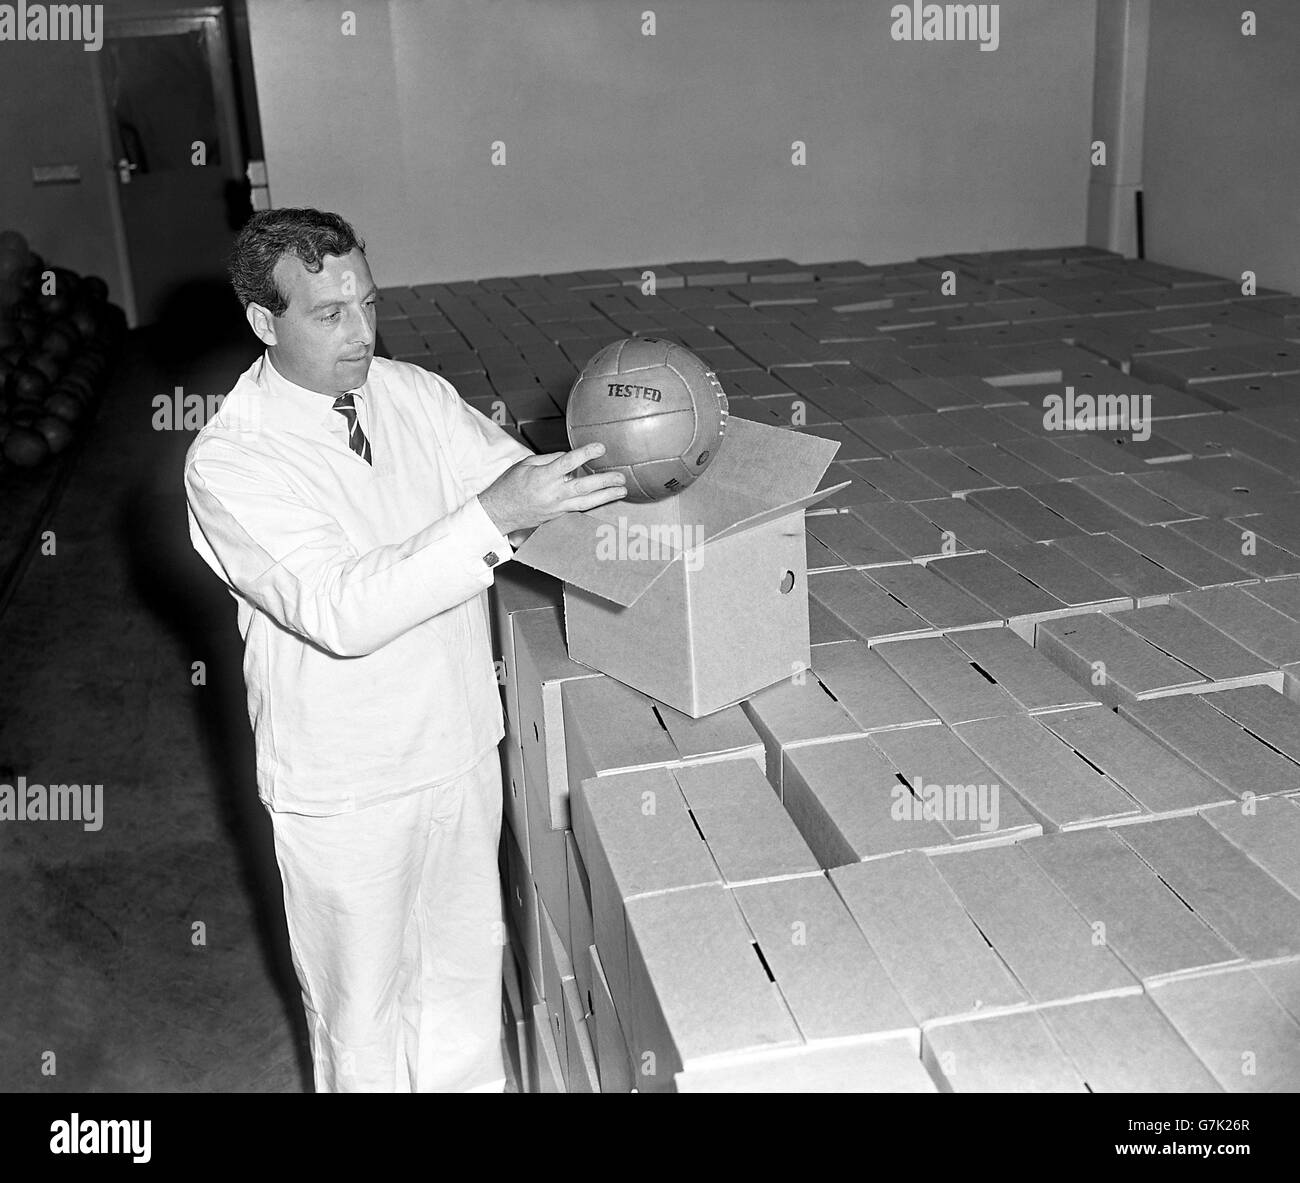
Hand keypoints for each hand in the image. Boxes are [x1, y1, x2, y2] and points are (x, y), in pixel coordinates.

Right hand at [479, 443, 626, 535]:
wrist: (499, 513)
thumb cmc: (509, 486)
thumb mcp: (526, 464)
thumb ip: (549, 459)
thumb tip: (569, 457)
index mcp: (543, 476)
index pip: (568, 463)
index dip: (586, 454)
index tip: (600, 447)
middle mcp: (552, 493)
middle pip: (583, 486)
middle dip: (604, 481)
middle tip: (620, 476)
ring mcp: (556, 507)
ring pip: (586, 502)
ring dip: (606, 496)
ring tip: (622, 490)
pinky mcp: (558, 515)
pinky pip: (579, 507)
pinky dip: (594, 502)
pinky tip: (606, 498)